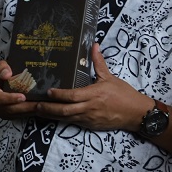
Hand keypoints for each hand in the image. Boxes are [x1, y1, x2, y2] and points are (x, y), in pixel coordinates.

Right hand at [0, 60, 38, 119]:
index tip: (23, 97)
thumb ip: (1, 68)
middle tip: (39, 104)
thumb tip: (7, 74)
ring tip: (44, 106)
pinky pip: (19, 116)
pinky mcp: (8, 116)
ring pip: (16, 114)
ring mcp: (1, 112)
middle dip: (25, 107)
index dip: (10, 99)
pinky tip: (42, 108)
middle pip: (9, 109)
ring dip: (30, 111)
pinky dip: (30, 112)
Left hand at [34, 44, 151, 130]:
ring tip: (38, 111)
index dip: (59, 95)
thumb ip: (99, 63)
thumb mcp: (111, 78)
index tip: (48, 91)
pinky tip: (53, 116)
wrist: (135, 113)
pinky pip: (72, 122)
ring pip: (65, 118)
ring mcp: (88, 118)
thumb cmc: (124, 94)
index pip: (72, 96)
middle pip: (64, 110)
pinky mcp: (90, 125)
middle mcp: (89, 107)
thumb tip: (94, 46)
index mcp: (94, 94)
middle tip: (35, 105)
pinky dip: (61, 119)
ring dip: (51, 115)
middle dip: (48, 108)